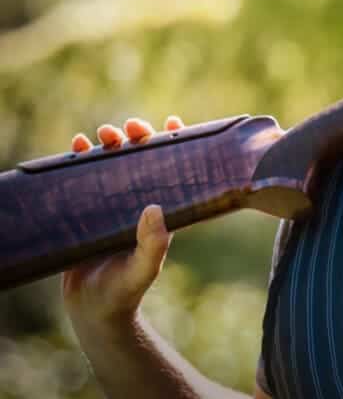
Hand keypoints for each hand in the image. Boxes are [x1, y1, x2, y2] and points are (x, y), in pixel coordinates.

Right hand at [62, 116, 184, 331]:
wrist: (93, 310)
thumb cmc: (126, 291)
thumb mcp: (145, 268)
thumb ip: (153, 243)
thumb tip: (155, 209)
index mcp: (161, 210)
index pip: (173, 169)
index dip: (175, 144)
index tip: (174, 123)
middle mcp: (138, 201)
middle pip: (140, 158)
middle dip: (136, 136)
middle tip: (130, 128)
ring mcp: (112, 204)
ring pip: (112, 162)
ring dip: (109, 143)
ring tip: (102, 135)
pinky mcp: (87, 209)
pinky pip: (84, 176)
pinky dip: (81, 158)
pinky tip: (77, 145)